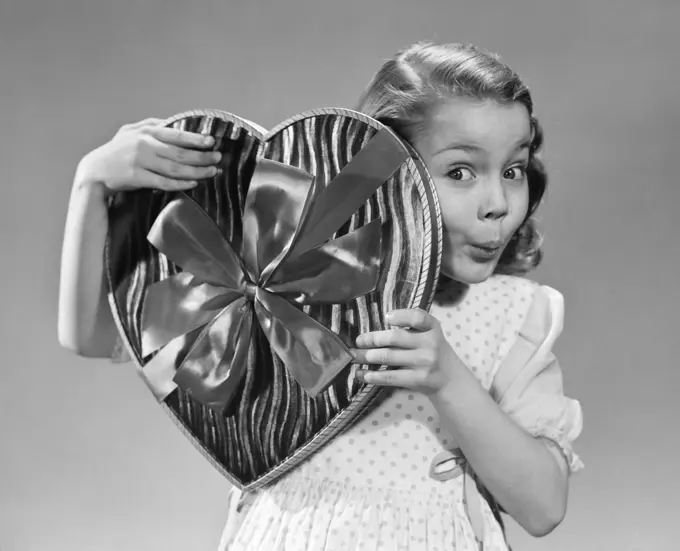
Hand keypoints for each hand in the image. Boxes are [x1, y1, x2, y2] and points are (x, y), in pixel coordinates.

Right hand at [77, 117, 220, 194]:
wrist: (95, 171)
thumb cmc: (117, 151)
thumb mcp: (132, 131)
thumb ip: (152, 126)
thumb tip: (175, 122)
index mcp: (146, 131)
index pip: (176, 134)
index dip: (196, 138)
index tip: (212, 141)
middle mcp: (144, 144)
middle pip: (179, 153)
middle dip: (202, 156)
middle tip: (218, 158)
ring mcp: (140, 161)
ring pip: (175, 168)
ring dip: (196, 171)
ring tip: (212, 172)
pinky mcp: (136, 177)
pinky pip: (163, 182)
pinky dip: (180, 183)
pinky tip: (193, 183)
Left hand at [351, 308, 464, 395]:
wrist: (449, 379)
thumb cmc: (432, 351)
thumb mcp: (430, 334)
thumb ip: (411, 327)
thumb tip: (375, 328)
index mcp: (432, 327)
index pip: (418, 317)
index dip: (401, 316)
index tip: (386, 318)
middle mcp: (430, 343)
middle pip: (396, 338)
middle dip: (373, 339)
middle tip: (358, 341)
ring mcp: (425, 362)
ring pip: (389, 357)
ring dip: (367, 357)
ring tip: (354, 357)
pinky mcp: (419, 379)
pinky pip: (391, 376)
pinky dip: (374, 376)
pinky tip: (362, 375)